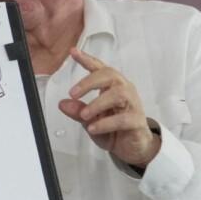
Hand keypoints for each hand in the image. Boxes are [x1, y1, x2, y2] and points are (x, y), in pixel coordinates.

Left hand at [58, 47, 159, 168]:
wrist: (132, 148)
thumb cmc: (113, 130)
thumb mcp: (90, 120)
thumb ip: (77, 111)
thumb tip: (63, 103)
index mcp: (112, 87)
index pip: (100, 69)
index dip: (87, 59)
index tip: (73, 52)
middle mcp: (124, 91)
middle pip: (110, 75)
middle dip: (90, 81)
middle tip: (73, 93)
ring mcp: (133, 105)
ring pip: (118, 94)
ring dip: (98, 103)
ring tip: (84, 114)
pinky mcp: (137, 121)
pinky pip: (123, 118)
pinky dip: (106, 123)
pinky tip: (93, 128)